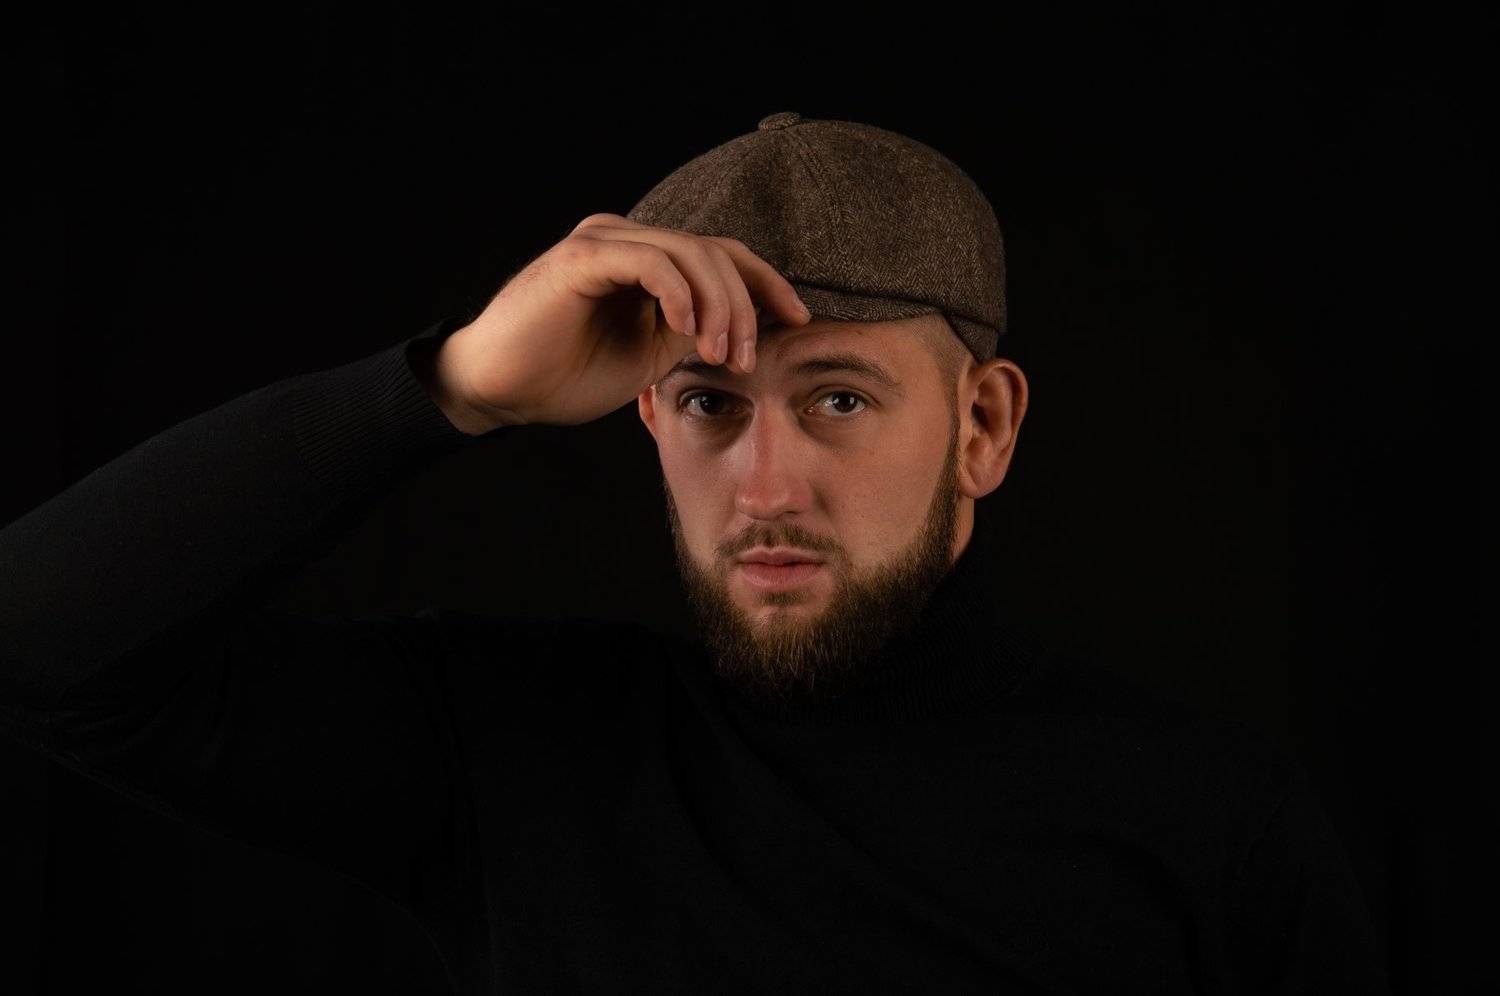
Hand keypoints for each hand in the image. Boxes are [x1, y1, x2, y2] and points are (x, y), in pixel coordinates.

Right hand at [431, 212, 811, 429]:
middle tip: (744, 358)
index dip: (767, 284)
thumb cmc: (565, 375)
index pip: (722, 255)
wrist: (500, 390)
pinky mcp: (583, 257)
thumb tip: (747, 328)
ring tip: (718, 354)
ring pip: (691, 253)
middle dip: (746, 306)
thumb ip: (692, 330)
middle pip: (715, 252)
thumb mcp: (650, 355)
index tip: (798, 320)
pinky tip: (687, 330)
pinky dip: (680, 293)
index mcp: (644, 259)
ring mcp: (604, 242)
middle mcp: (627, 239)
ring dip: (719, 306)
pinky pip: (651, 261)